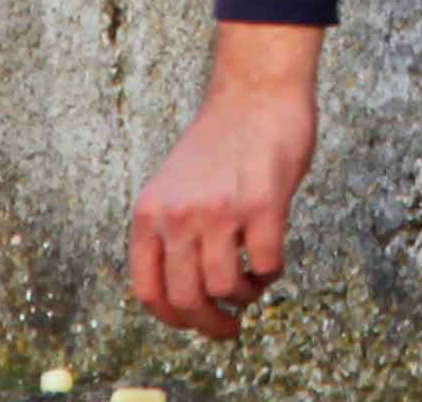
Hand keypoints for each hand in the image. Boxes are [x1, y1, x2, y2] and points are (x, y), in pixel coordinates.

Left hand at [129, 20, 321, 340]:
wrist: (256, 91)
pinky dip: (271, 272)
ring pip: (226, 287)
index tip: (192, 323)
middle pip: (186, 299)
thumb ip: (171, 231)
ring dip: (244, 297)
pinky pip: (266, 263)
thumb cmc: (221, 141)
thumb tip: (185, 289)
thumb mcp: (174, 187)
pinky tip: (272, 260)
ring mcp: (220, 210)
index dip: (171, 318)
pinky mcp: (263, 203)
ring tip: (253, 286)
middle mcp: (179, 215)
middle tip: (227, 329)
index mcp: (150, 214)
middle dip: (209, 325)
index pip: (148, 291)